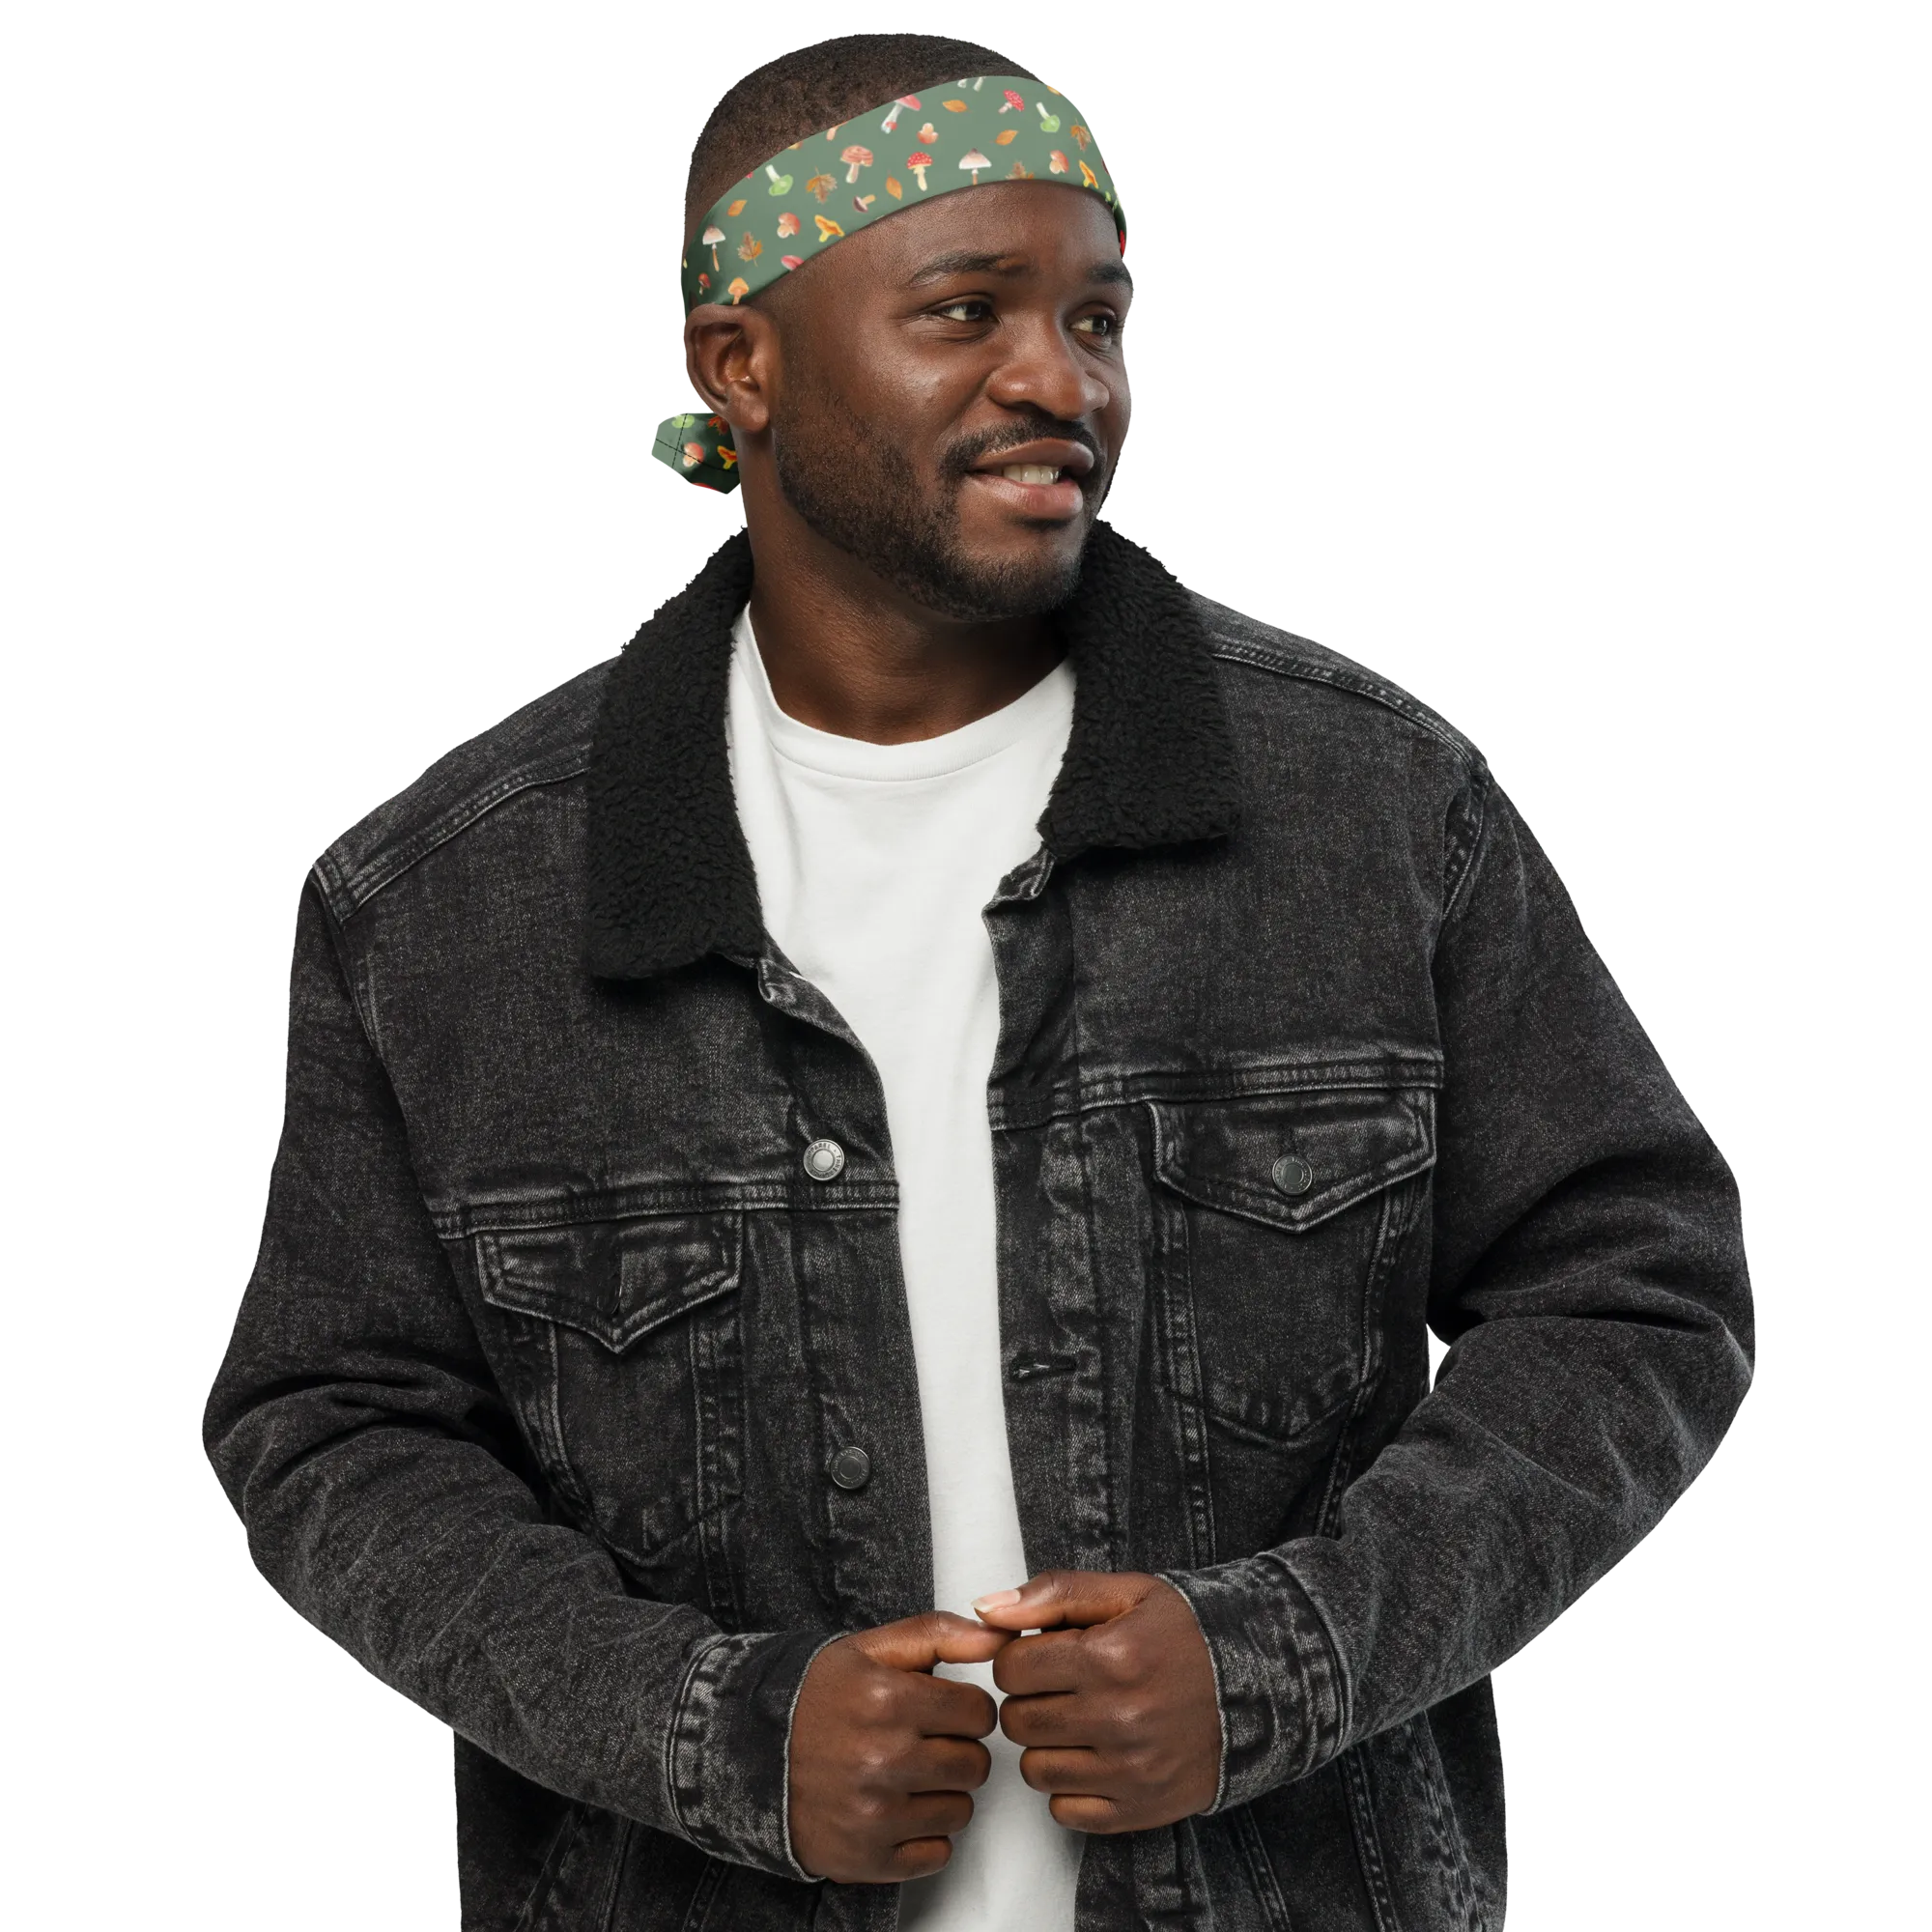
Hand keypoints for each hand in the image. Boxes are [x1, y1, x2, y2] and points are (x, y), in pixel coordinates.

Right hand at [787, 1610, 1013, 1883]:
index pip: (979, 1712)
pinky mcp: (866, 1858)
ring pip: (961, 1810)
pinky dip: (924, 1835)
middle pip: (975, 1764)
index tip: (942, 1710)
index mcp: (887, 1699)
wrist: (748, 1753)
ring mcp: (873, 1815)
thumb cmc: (817, 1697)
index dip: (965, 1709)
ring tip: (904, 1775)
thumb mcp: (871, 1648)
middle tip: (921, 1742)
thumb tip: (1000, 1635)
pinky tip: (894, 1809)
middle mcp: (882, 1759)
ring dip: (942, 1793)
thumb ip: (941, 1633)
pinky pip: (937, 1853)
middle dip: (956, 1750)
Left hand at [973, 1570, 1220, 1833]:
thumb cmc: (1184, 1633)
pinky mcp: (1141, 1807)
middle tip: (1060, 1687)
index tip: (1043, 1655)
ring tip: (1077, 1720)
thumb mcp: (1126, 1592)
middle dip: (1029, 1699)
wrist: (1259, 1686)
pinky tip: (1094, 1756)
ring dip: (1045, 1744)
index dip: (1019, 1657)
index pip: (1010, 1667)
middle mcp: (1119, 1717)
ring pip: (1034, 1768)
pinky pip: (1065, 1810)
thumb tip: (985, 1609)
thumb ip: (1053, 1594)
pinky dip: (1069, 1786)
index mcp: (1110, 1656)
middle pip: (1017, 1720)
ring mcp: (1130, 1769)